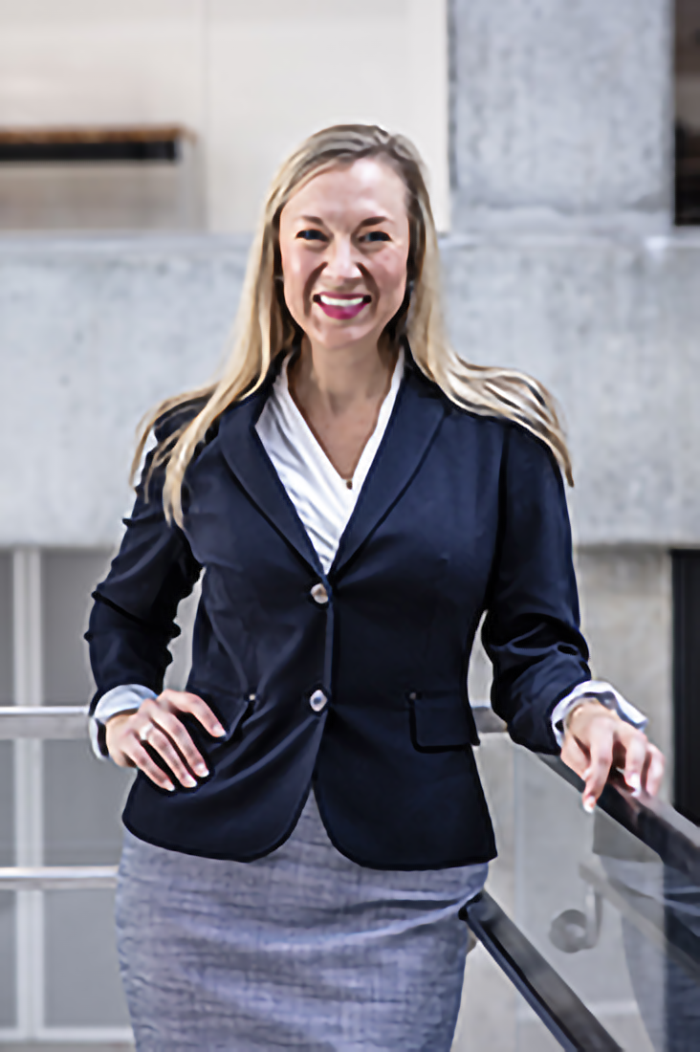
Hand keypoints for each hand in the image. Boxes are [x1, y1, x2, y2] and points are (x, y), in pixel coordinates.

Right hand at [105, 689, 225, 791]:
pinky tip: (169, 785)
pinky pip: (143, 758)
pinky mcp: (125, 738)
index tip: (221, 734)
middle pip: (177, 728)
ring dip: (178, 766)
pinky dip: (158, 774)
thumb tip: (219, 750)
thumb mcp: (171, 719)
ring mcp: (137, 721)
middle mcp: (153, 706)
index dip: (207, 717)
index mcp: (170, 698)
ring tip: (189, 782)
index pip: (192, 702)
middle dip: (192, 753)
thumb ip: (188, 725)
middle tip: (204, 772)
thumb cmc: (157, 729)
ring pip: (162, 744)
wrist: (118, 731)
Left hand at [560, 699, 664, 812]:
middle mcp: (622, 730)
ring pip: (651, 752)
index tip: (590, 802)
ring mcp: (637, 738)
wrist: (591, 718)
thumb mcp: (571, 747)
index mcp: (600, 728)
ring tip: (645, 795)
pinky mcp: (646, 747)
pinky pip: (658, 760)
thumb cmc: (581, 736)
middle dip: (635, 766)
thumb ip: (579, 763)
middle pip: (635, 745)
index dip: (597, 781)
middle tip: (632, 788)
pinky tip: (648, 791)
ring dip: (651, 775)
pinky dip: (656, 777)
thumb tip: (590, 780)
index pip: (602, 756)